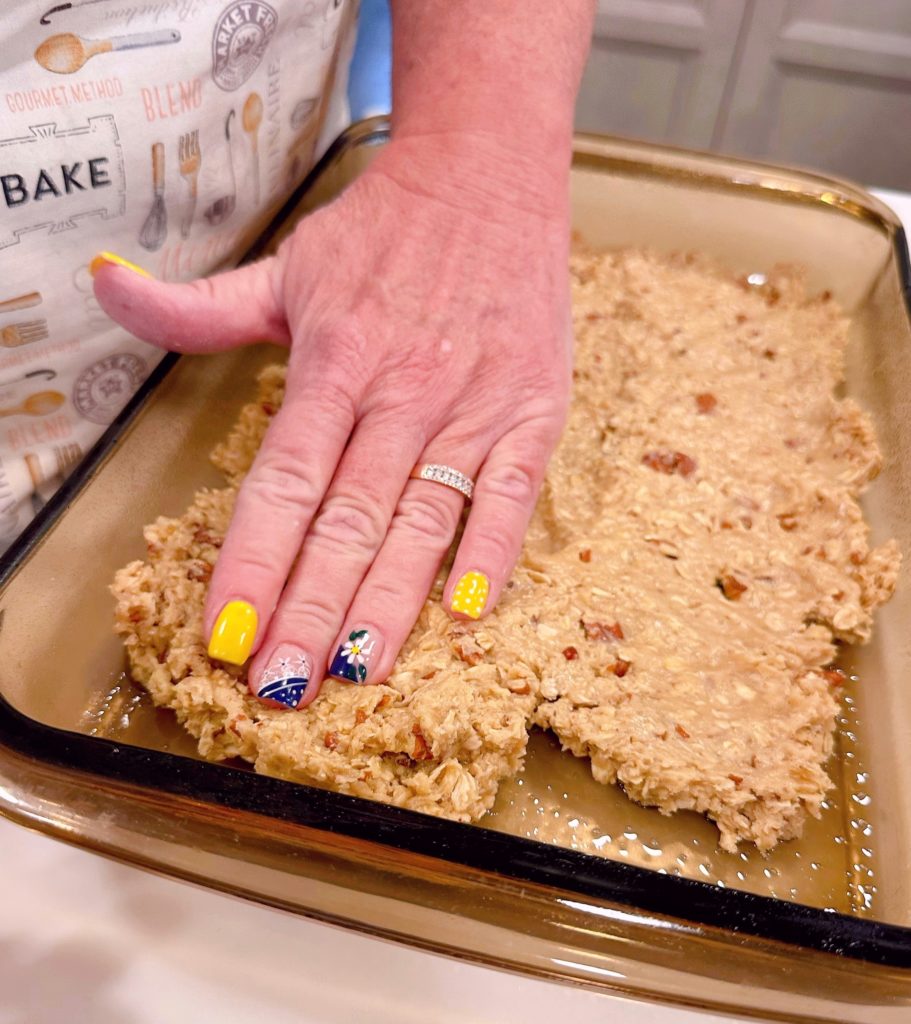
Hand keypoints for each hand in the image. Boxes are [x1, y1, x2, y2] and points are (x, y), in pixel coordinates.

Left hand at [93, 133, 571, 708]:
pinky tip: (467, 612)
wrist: (489, 176)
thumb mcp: (288, 266)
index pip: (285, 482)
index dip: (254, 561)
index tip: (229, 633)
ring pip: (425, 519)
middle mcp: (404, 390)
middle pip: (350, 519)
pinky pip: (513, 493)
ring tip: (355, 672)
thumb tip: (106, 287)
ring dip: (390, 602)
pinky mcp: (533, 409)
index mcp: (337, 360)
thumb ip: (202, 305)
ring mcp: (474, 404)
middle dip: (311, 609)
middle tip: (283, 686)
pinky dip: (493, 551)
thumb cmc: (384, 232)